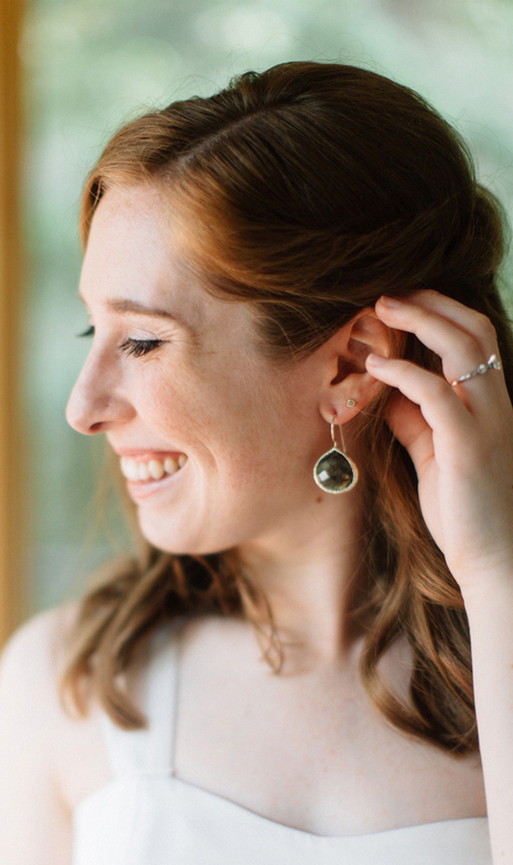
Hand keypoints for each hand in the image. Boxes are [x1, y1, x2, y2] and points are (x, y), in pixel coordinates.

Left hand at [365, 289, 512, 593]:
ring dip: (419, 321)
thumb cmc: (466, 512)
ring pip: (462, 348)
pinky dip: (404, 372)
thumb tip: (388, 396)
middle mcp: (496, 405)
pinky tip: (376, 366)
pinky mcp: (467, 445)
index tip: (403, 303)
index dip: (442, 312)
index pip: (478, 339)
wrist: (497, 560)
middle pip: (474, 330)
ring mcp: (486, 422)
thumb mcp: (436, 457)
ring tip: (379, 310)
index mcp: (491, 405)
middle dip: (430, 303)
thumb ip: (417, 424)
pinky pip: (436, 393)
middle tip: (387, 295)